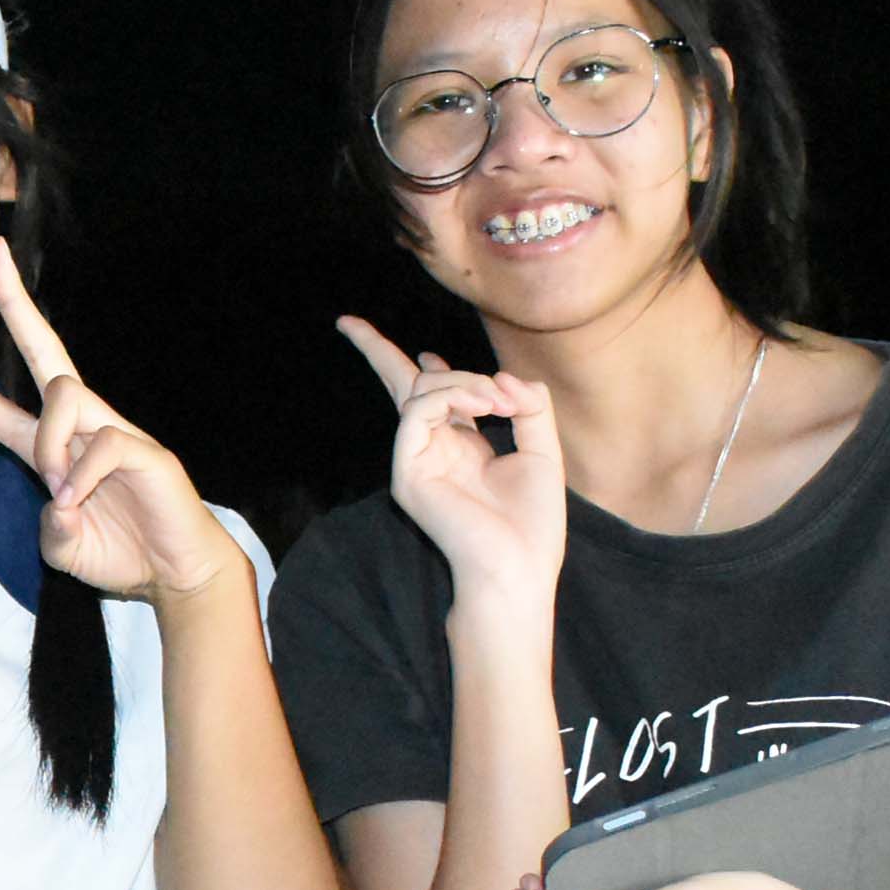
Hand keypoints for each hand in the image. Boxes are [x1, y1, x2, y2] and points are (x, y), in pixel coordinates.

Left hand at [0, 241, 251, 609]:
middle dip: (13, 299)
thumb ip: (50, 530)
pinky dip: (84, 477)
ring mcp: (114, 431)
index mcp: (49, 448)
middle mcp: (79, 427)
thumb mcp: (65, 549)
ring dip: (50, 440)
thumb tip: (57, 502)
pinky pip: (104, 443)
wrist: (177, 574)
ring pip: (64, 393)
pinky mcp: (146, 449)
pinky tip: (83, 501)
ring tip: (61, 489)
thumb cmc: (121, 555)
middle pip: (42, 348)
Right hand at [336, 318, 567, 621]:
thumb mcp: (542, 448)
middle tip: (347, 321)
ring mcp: (414, 462)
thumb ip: (528, 404)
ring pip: (420, 392)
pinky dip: (452, 396)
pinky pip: (417, 411)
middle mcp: (432, 450)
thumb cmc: (531, 522)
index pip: (430, 398)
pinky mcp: (407, 473)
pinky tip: (485, 406)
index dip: (425, 368)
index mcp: (460, 446)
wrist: (519, 569)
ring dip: (464, 382)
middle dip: (373, 349)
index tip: (427, 353)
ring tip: (499, 401)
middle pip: (397, 388)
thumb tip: (501, 376)